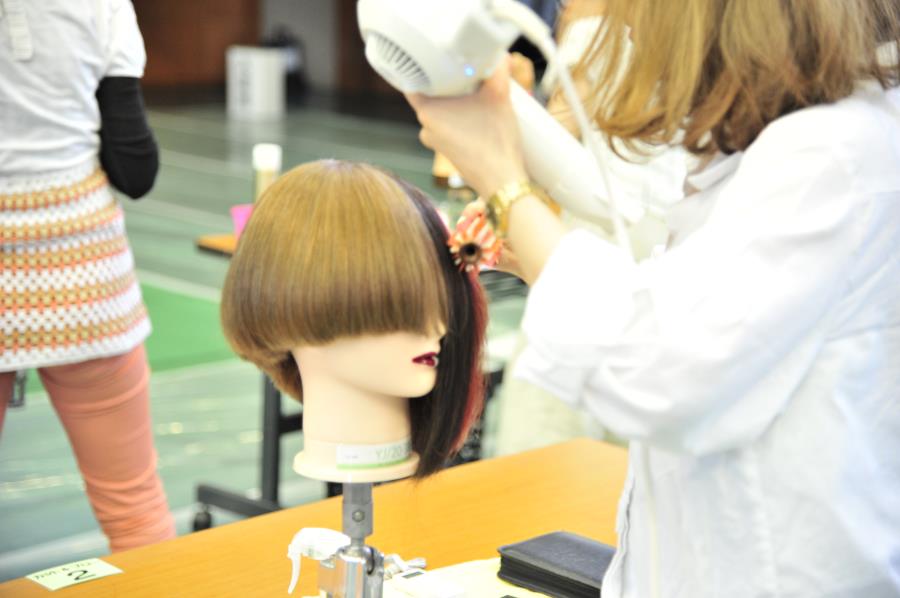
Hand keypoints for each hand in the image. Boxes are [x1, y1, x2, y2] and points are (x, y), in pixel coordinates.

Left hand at [406, 57, 527, 197]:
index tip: (436, 56)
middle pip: (431, 93)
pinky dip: (460, 117)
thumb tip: (502, 56)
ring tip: (477, 92)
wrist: (502, 181)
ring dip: (456, 101)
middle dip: (448, 82)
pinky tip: (479, 114)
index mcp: (427, 111)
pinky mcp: (448, 151)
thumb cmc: (495, 142)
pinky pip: (449, 126)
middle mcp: (426, 126)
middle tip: (467, 70)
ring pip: (442, 110)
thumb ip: (499, 72)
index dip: (423, 66)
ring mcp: (435, 141)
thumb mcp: (500, 98)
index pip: (413, 80)